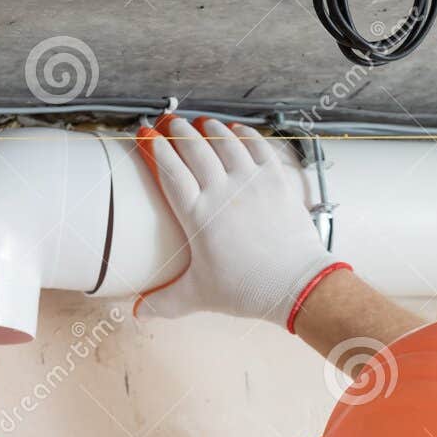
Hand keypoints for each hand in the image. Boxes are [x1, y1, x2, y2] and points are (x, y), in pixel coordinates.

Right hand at [135, 116, 348, 329]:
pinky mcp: (276, 180)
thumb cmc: (248, 290)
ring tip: (200, 122)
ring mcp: (251, 182)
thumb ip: (165, 301)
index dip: (154, 149)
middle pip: (194, 148)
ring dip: (210, 128)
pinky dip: (245, 133)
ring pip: (225, 141)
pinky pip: (258, 145)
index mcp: (198, 215)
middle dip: (178, 131)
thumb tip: (138, 313)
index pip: (169, 170)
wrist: (297, 285)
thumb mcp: (199, 295)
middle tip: (169, 123)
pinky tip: (236, 129)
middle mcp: (222, 191)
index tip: (145, 136)